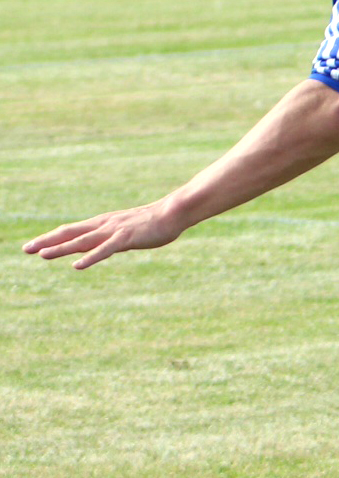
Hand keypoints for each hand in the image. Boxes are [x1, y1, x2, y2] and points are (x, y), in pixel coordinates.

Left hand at [24, 199, 185, 269]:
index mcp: (103, 223)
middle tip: (25, 249)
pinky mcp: (126, 238)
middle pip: (70, 233)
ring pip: (82, 241)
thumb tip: (100, 247)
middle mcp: (103, 225)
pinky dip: (90, 258)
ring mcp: (114, 231)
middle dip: (47, 241)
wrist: (174, 211)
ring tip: (42, 255)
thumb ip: (111, 237)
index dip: (51, 238)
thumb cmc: (153, 221)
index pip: (71, 230)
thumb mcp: (126, 229)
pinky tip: (77, 266)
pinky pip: (105, 250)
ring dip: (61, 248)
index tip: (33, 246)